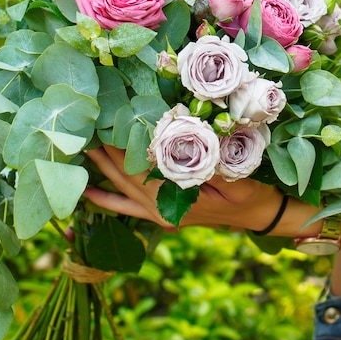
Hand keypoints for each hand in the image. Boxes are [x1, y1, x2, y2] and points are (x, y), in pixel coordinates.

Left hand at [84, 145, 285, 231]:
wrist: (260, 216)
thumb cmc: (253, 195)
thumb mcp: (238, 178)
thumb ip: (210, 166)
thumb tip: (181, 145)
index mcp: (180, 200)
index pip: (143, 170)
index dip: (124, 147)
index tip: (108, 123)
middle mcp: (163, 211)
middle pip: (125, 178)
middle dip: (105, 153)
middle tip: (85, 128)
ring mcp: (160, 215)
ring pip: (121, 191)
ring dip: (101, 170)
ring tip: (80, 149)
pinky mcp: (161, 215)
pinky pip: (127, 208)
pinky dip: (106, 199)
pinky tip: (87, 191)